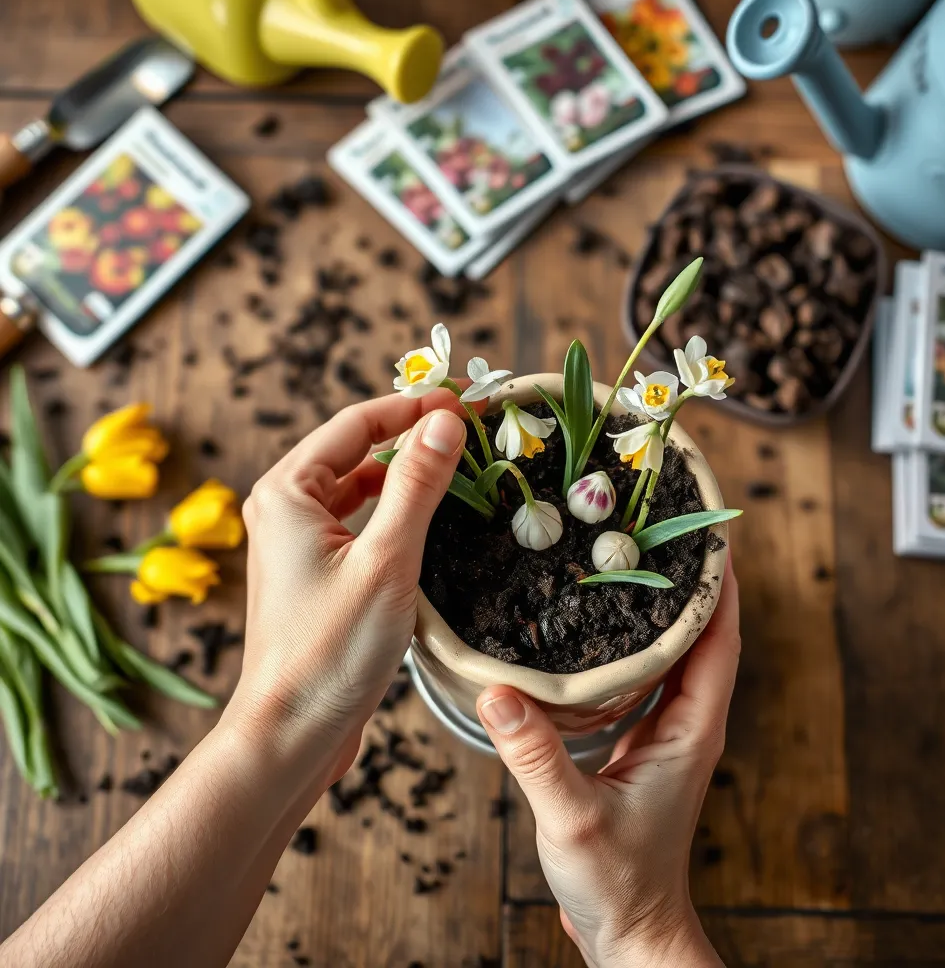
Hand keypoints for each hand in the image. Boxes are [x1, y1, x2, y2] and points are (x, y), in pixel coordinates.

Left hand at [227, 392, 467, 787]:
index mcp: (286, 491)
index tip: (465, 402)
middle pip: (355, 451)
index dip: (413, 407)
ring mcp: (297, 543)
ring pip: (358, 488)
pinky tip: (427, 518)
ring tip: (457, 467)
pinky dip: (392, 512)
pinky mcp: (314, 575)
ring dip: (404, 475)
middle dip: (411, 437)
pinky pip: (357, 523)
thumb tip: (447, 421)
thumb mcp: (386, 559)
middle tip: (470, 430)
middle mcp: (283, 508)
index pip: (356, 424)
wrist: (293, 734)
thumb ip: (417, 485)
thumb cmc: (331, 649)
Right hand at [476, 562, 739, 967]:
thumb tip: (496, 689)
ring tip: (629, 555)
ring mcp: (667, 731)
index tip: (704, 530)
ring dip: (664, 604)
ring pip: (676, 651)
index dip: (719, 583)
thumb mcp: (572, 818)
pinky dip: (635, 638)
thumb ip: (536, 755)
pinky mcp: (642, 741)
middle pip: (703, 633)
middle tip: (657, 524)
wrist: (630, 931)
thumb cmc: (617, 884)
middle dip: (689, 578)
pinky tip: (599, 621)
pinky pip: (648, 673)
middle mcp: (687, 722)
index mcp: (692, 729)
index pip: (720, 639)